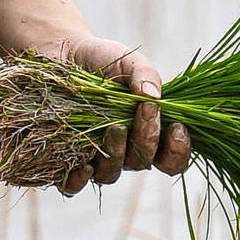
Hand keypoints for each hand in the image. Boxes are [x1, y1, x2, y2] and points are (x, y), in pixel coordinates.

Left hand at [57, 37, 190, 193]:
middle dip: (148, 138)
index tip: (177, 127)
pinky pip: (72, 186)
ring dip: (117, 153)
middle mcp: (122, 150)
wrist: (61, 53)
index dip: (178, 151)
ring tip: (115, 126)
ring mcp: (94, 157)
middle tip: (146, 109)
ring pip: (110, 174)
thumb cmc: (101, 60)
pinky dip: (79, 181)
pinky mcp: (64, 160)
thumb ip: (146, 74)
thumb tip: (152, 96)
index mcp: (146, 132)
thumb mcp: (129, 61)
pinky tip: (84, 165)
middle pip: (141, 163)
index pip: (170, 159)